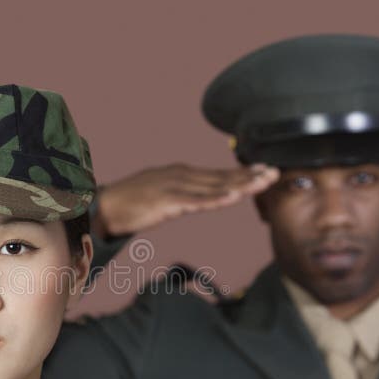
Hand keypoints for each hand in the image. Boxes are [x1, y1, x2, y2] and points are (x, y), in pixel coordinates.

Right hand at [95, 163, 278, 236]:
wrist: (103, 207)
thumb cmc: (130, 205)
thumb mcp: (162, 196)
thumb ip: (183, 196)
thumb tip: (200, 199)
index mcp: (180, 174)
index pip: (217, 174)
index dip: (242, 173)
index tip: (264, 171)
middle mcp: (181, 175)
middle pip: (221, 177)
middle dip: (249, 176)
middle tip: (275, 173)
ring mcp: (174, 187)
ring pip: (214, 186)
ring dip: (240, 185)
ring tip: (263, 183)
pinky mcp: (166, 201)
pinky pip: (196, 201)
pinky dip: (215, 199)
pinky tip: (233, 198)